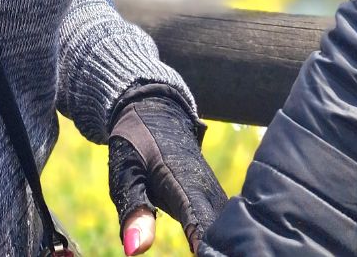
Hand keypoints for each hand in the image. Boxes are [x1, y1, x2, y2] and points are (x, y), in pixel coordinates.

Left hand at [108, 84, 226, 253]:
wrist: (156, 113)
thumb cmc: (137, 145)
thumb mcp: (125, 173)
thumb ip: (133, 209)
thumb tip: (134, 250)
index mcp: (185, 183)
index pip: (201, 222)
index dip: (205, 242)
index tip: (204, 252)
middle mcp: (208, 191)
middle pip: (224, 232)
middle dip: (223, 249)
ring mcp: (216, 196)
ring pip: (231, 229)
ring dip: (227, 245)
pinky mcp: (217, 201)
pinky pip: (227, 226)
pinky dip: (226, 240)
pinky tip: (223, 251)